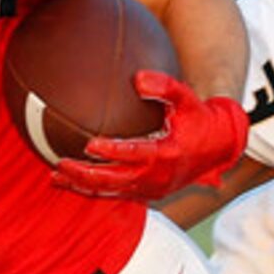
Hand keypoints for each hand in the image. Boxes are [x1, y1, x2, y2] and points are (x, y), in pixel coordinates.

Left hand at [52, 70, 248, 202]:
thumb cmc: (199, 119)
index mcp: (167, 154)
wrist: (217, 149)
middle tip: (60, 164)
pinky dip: (93, 190)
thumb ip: (165, 86)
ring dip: (82, 186)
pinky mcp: (147, 195)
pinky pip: (116, 195)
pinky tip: (71, 182)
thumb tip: (137, 78)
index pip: (136, 154)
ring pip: (111, 192)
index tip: (90, 143)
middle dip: (86, 174)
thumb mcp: (188, 98)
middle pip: (115, 180)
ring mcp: (150, 189)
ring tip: (56, 176)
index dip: (113, 151)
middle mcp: (157, 177)